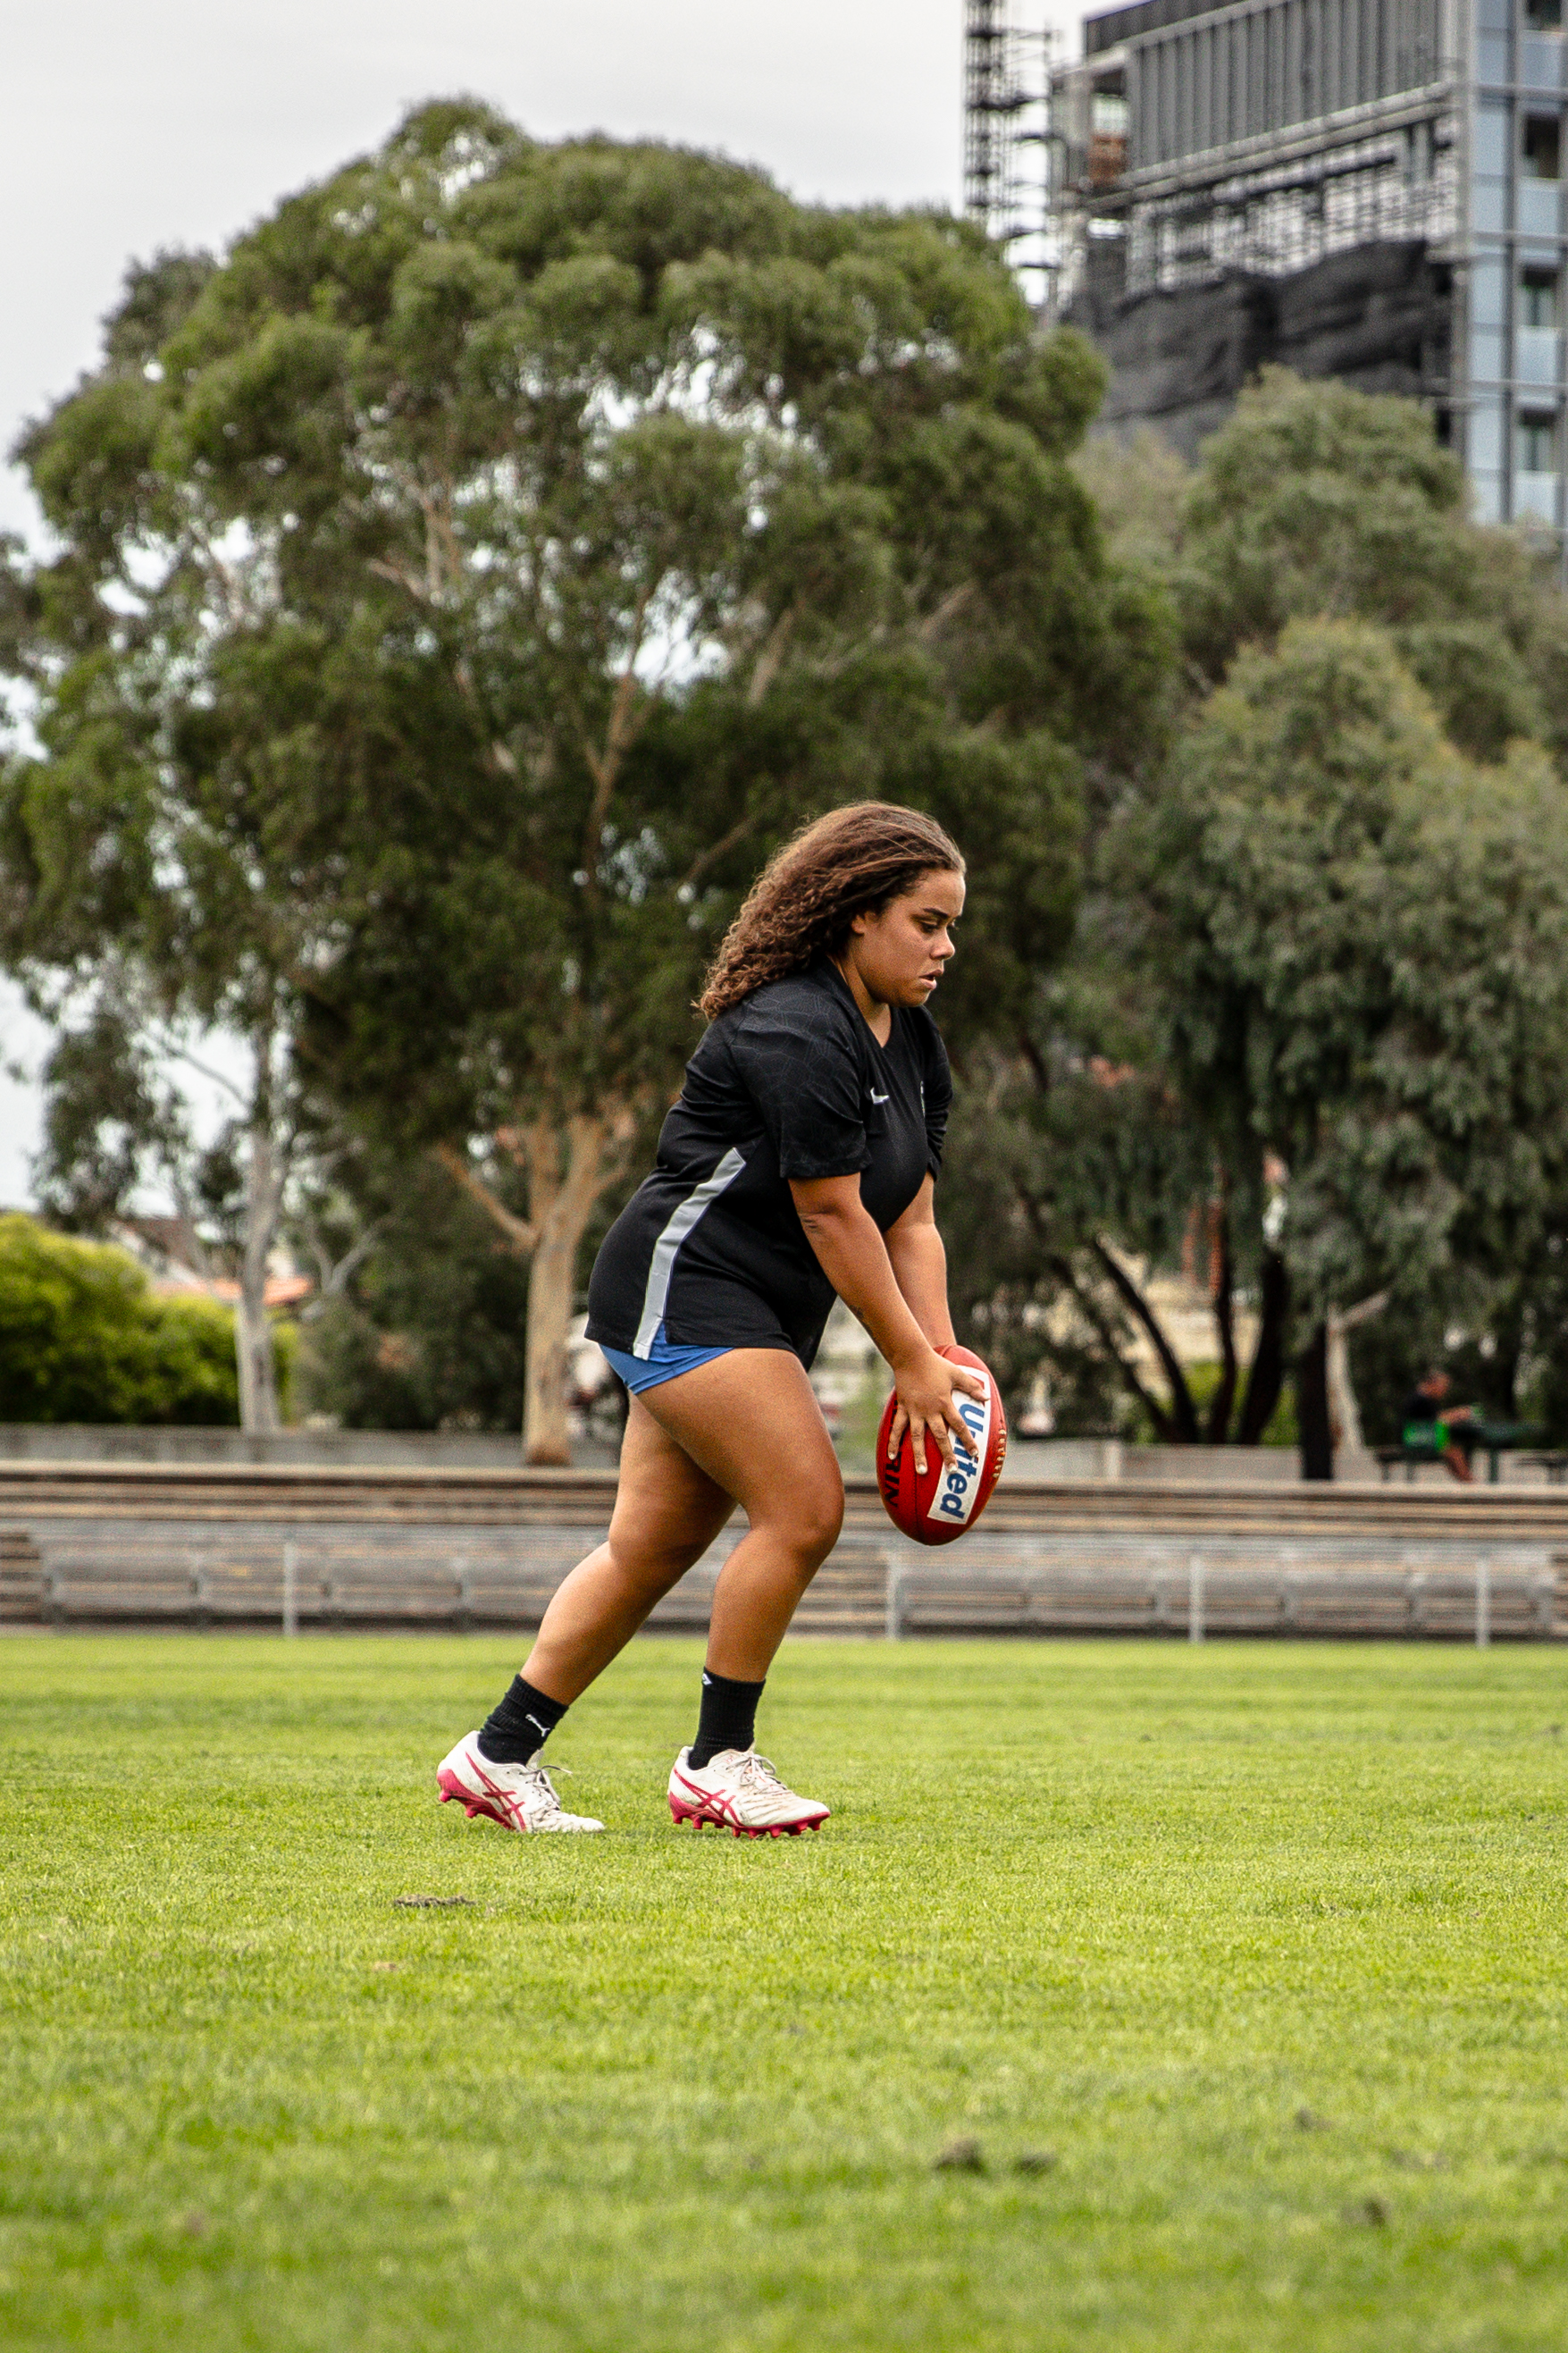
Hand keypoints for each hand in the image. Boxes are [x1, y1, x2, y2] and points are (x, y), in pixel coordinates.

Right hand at [886, 1347, 987, 1476]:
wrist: (911, 1357)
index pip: (959, 1425)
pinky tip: (893, 1456)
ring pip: (917, 1437)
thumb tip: (986, 1398)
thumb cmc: (936, 1365)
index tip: (974, 1454)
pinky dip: (894, 1442)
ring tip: (922, 1472)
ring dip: (919, 1455)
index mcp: (944, 1403)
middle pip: (939, 1436)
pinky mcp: (903, 1408)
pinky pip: (897, 1428)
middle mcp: (930, 1410)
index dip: (968, 1440)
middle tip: (952, 1470)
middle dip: (946, 1454)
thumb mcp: (957, 1374)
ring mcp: (914, 1411)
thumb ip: (972, 1387)